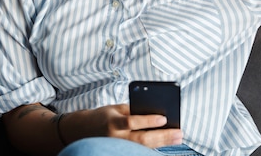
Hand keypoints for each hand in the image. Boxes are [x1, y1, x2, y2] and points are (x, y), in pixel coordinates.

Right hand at [68, 104, 182, 148]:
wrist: (81, 131)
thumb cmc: (102, 116)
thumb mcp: (114, 108)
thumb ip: (131, 110)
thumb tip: (154, 112)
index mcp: (113, 121)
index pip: (132, 121)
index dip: (148, 120)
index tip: (164, 117)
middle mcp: (115, 137)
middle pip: (142, 138)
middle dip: (162, 136)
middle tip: (179, 133)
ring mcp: (117, 147)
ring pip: (143, 147)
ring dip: (162, 143)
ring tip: (177, 138)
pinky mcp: (119, 152)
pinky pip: (138, 151)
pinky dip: (152, 147)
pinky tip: (165, 143)